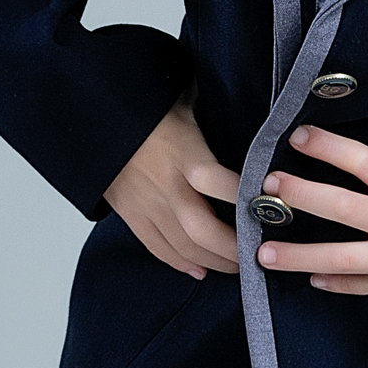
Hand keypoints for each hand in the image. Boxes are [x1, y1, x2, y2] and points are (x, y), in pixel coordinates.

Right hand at [103, 98, 240, 278]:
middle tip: (257, 253)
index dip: (248, 201)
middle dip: (234, 248)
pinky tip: (200, 269)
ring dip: (214, 261)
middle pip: (202, 230)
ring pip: (183, 246)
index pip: (221, 183)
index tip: (275, 210)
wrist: (91, 119)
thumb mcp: (187, 98)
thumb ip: (220, 108)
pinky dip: (181, 263)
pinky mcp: (130, 215)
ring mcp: (146, 204)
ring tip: (237, 265)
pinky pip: (158, 248)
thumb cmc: (147, 106)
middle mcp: (165, 183)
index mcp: (183, 152)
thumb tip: (257, 110)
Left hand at [253, 125, 367, 296]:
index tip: (297, 136)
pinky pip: (359, 286)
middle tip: (269, 185)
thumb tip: (360, 158)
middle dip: (302, 195)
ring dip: (299, 256)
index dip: (329, 148)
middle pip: (343, 206)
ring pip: (340, 257)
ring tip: (264, 254)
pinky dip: (336, 282)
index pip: (363, 162)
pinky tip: (314, 281)